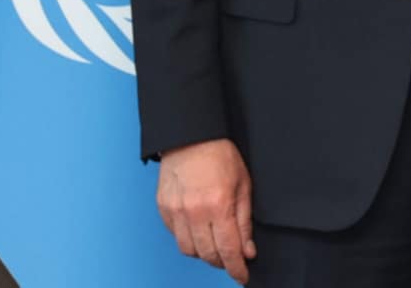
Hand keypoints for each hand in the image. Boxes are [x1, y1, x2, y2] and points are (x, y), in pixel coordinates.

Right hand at [156, 138, 256, 283]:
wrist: (191, 136)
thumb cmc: (220, 156)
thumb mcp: (243, 185)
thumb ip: (244, 221)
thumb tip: (247, 250)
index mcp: (218, 205)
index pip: (228, 250)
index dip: (236, 268)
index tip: (242, 275)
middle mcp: (194, 212)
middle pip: (208, 254)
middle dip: (222, 261)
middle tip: (231, 258)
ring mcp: (176, 212)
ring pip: (189, 250)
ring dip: (204, 253)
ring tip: (214, 244)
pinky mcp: (163, 209)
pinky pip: (176, 237)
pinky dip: (188, 240)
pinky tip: (198, 231)